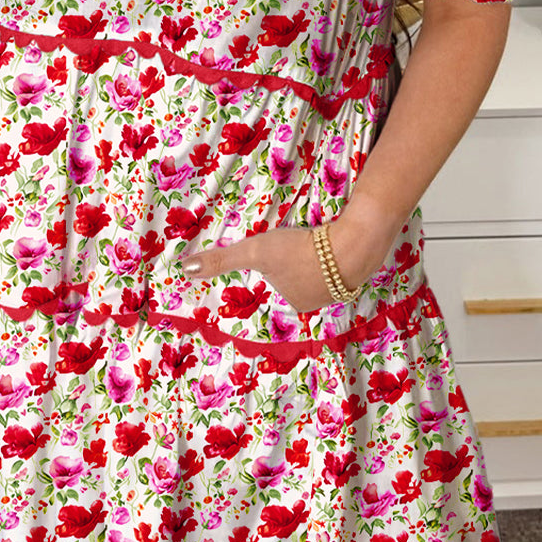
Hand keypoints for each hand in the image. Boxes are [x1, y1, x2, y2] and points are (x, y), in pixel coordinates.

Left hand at [183, 211, 387, 314]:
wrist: (351, 247)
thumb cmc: (299, 251)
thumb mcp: (254, 251)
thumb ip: (221, 260)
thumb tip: (185, 270)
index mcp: (293, 301)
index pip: (276, 276)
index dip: (277, 260)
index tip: (284, 247)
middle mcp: (316, 302)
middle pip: (296, 272)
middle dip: (296, 256)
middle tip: (299, 240)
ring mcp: (339, 288)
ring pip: (318, 267)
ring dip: (316, 253)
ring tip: (316, 239)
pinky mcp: (356, 271)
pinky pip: (338, 260)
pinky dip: (334, 251)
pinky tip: (335, 240)